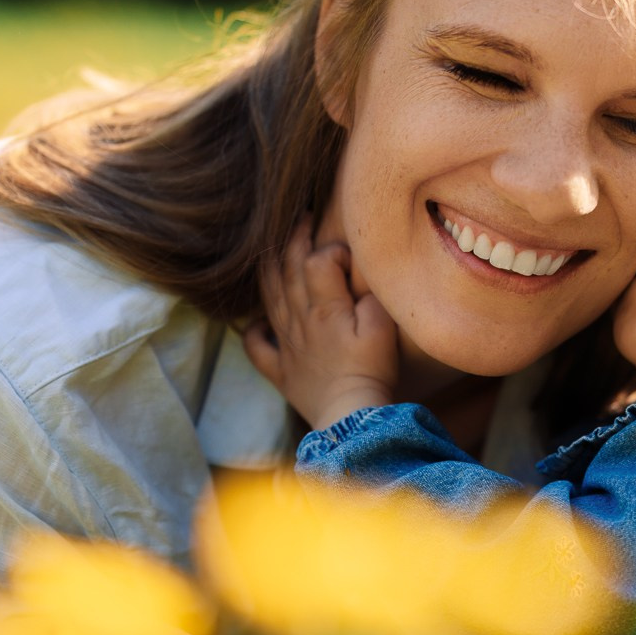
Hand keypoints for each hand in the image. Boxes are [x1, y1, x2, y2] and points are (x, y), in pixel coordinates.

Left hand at [244, 220, 399, 429]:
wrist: (352, 418)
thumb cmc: (372, 371)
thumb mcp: (383, 326)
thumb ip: (368, 294)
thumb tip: (355, 272)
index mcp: (323, 308)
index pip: (317, 261)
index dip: (331, 249)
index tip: (347, 253)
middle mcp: (298, 321)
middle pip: (287, 270)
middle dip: (292, 239)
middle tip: (299, 216)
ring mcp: (286, 345)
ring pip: (269, 298)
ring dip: (268, 269)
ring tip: (271, 248)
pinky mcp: (281, 371)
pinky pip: (256, 346)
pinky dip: (252, 330)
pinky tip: (254, 321)